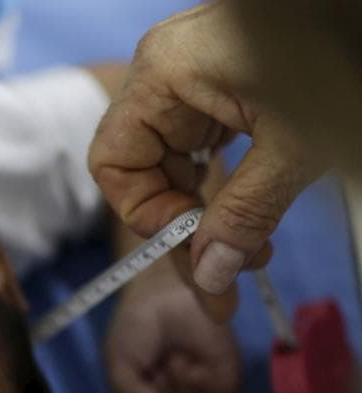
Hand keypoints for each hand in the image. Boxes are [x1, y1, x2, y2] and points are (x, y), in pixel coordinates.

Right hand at [88, 1, 321, 312]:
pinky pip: (203, 144)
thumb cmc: (339, 53)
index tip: (197, 244)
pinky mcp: (222, 82)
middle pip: (146, 168)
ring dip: (209, 211)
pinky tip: (251, 211)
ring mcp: (192, 75)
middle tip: (225, 276)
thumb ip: (246, 213)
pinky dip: (224, 182)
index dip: (149, 212)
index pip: (115, 163)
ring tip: (254, 251)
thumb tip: (209, 277)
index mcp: (161, 75)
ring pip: (177, 162)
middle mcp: (164, 73)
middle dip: (186, 226)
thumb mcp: (295, 145)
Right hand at [104, 258, 240, 392]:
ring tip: (173, 361)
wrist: (163, 294)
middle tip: (158, 367)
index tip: (143, 381)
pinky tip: (192, 366)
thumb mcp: (117, 362)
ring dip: (182, 389)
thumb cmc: (137, 325)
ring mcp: (204, 386)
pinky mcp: (227, 373)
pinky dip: (204, 386)